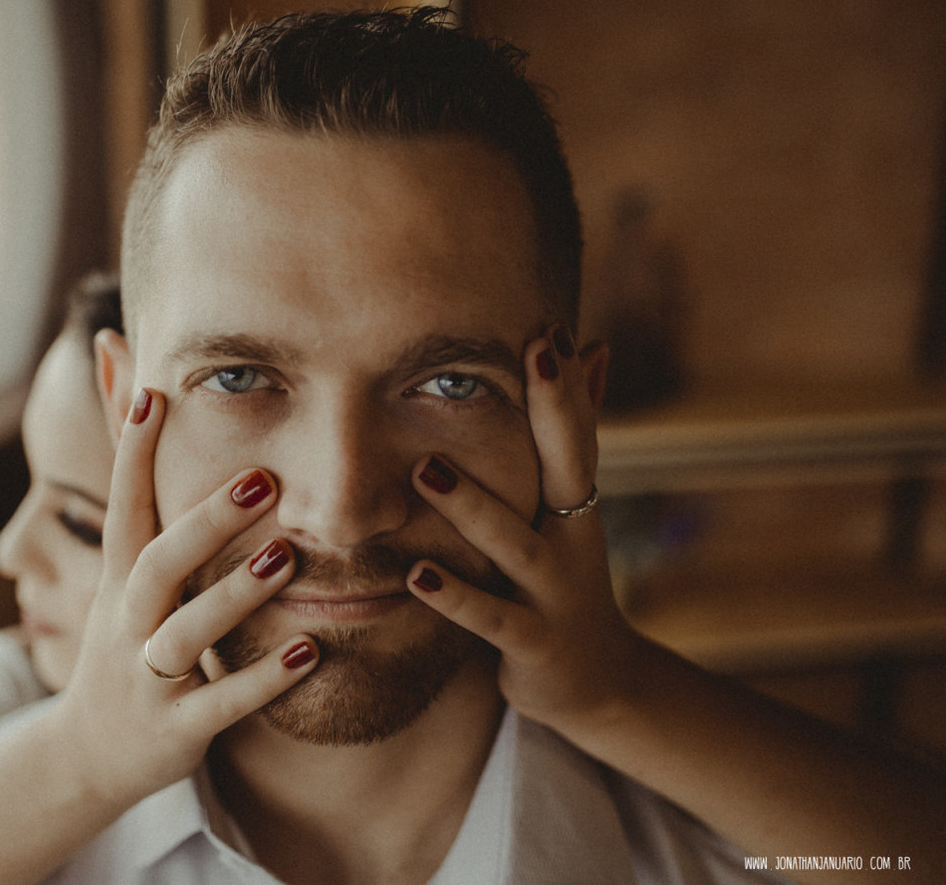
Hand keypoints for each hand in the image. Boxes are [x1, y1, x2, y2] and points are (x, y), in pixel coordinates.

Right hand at [53, 389, 318, 805]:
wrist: (88, 754)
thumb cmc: (123, 638)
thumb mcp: (120, 571)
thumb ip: (136, 489)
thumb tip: (115, 368)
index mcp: (121, 578)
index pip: (124, 503)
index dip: (134, 449)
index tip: (158, 391)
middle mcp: (127, 621)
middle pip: (159, 564)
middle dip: (206, 522)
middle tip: (263, 478)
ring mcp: (149, 676)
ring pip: (188, 634)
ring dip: (235, 596)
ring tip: (287, 558)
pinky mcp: (177, 727)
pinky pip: (222, 704)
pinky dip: (262, 680)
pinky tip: (310, 653)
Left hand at [406, 324, 642, 728]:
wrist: (598, 682)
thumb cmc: (565, 577)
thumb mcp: (573, 507)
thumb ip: (575, 434)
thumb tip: (598, 347)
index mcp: (576, 505)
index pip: (577, 435)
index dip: (568, 384)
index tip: (550, 329)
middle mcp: (574, 541)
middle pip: (568, 471)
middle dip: (553, 414)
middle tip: (529, 357)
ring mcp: (555, 594)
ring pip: (515, 544)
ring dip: (474, 507)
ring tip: (426, 468)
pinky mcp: (532, 643)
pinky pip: (489, 619)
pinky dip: (455, 597)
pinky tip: (414, 576)